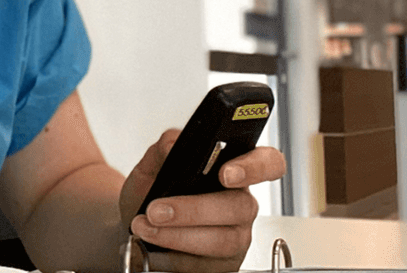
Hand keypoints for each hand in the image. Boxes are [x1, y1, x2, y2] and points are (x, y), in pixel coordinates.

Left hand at [118, 129, 284, 271]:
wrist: (139, 222)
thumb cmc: (153, 190)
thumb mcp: (153, 163)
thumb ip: (164, 148)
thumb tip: (173, 146)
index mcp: (234, 169)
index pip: (267, 162)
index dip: (255, 167)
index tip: (226, 173)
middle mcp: (242, 203)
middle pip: (240, 206)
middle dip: (194, 210)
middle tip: (157, 209)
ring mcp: (236, 237)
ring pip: (223, 240)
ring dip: (179, 235)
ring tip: (147, 226)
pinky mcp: (223, 265)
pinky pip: (207, 265)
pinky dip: (174, 257)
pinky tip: (153, 246)